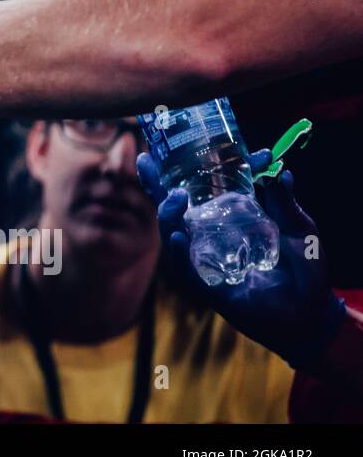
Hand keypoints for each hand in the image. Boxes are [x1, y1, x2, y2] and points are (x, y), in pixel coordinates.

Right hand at [136, 148, 346, 368]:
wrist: (310, 313)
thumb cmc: (305, 271)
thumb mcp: (298, 228)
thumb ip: (284, 201)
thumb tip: (278, 169)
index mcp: (227, 218)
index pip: (201, 189)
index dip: (191, 168)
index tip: (191, 144)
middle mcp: (209, 236)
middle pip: (173, 208)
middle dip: (156, 185)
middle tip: (147, 161)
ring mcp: (206, 260)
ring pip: (174, 234)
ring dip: (168, 215)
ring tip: (176, 197)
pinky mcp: (209, 285)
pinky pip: (187, 269)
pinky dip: (181, 253)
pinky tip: (180, 236)